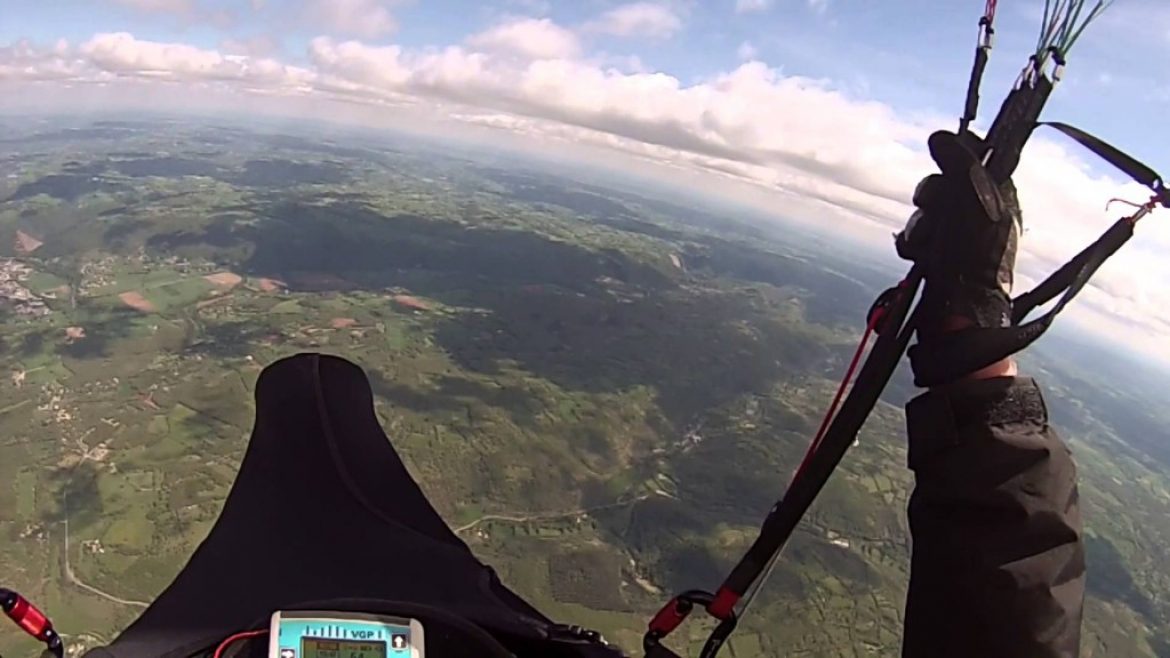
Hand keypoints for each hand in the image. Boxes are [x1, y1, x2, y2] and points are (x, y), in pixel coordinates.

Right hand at [900, 130, 1023, 385]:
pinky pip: (914, 237)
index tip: (945, 164)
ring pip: (924, 212)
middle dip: (932, 197)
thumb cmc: (976, 259)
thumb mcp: (974, 201)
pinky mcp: (935, 257)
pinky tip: (918, 257)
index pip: (975, 161)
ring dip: (920, 226)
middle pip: (942, 184)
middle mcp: (978, 216)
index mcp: (999, 199)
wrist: (960, 314)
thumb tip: (940, 134)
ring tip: (928, 246)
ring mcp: (956, 238)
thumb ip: (960, 164)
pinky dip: (911, 244)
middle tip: (936, 209)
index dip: (956, 160)